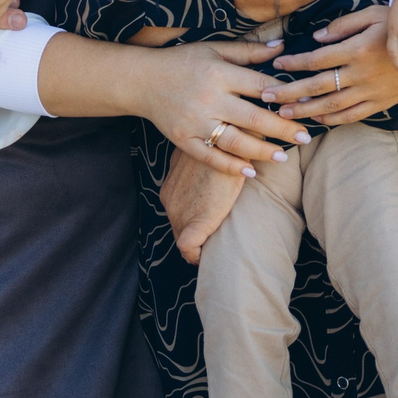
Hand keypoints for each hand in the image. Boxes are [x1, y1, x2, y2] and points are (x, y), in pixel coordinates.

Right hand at [143, 39, 312, 179]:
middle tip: (306, 138)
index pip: (260, 87)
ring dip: (262, 151)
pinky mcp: (182, 139)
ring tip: (283, 156)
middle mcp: (209, 99)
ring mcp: (195, 122)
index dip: (285, 97)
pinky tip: (251, 171)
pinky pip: (210, 157)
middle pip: (254, 118)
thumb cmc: (183, 62)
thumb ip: (248, 51)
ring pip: (235, 142)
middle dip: (283, 129)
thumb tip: (281, 46)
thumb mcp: (214, 49)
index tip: (305, 105)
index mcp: (219, 73)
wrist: (142, 80)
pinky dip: (231, 166)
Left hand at [160, 148, 244, 264]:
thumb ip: (200, 167)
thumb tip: (210, 172)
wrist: (228, 142)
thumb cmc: (220, 145)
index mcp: (171, 186)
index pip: (177, 210)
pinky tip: (207, 255)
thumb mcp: (204, 156)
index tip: (204, 226)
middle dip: (193, 234)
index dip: (189, 221)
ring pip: (182, 237)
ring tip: (212, 246)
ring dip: (196, 243)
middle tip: (210, 239)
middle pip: (178, 226)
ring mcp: (179, 211)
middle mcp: (170, 200)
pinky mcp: (196, 221)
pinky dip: (195, 255)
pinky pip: (188, 247)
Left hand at [268, 5, 397, 124]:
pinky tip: (317, 120)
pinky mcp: (380, 103)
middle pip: (317, 86)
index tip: (277, 64)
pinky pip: (352, 115)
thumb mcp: (372, 15)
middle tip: (268, 96)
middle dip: (290, 92)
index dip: (294, 63)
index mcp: (356, 49)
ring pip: (331, 106)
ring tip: (284, 113)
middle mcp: (360, 73)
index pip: (317, 59)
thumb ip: (344, 25)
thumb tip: (317, 36)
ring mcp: (370, 91)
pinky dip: (332, 120)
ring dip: (305, 110)